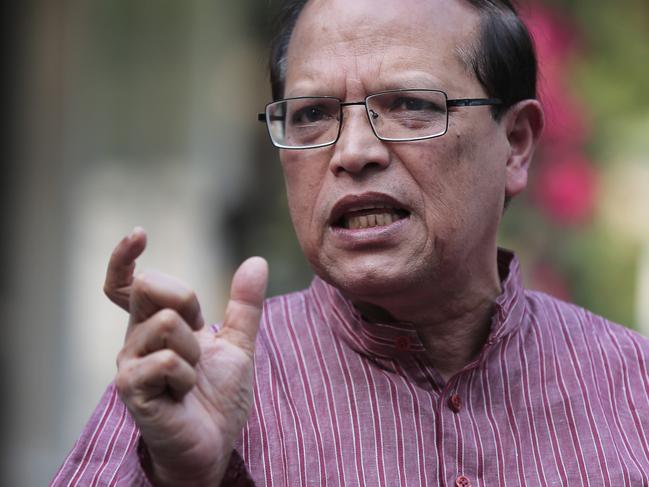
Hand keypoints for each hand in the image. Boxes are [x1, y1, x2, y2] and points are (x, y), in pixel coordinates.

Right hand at [107, 229, 267, 485]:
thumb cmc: (218, 399)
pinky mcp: (130, 386)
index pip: (127, 283)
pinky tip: (182, 395)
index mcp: (156, 324)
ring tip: (191, 379)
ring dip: (195, 352)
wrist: (214, 445)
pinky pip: (167, 359)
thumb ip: (244, 305)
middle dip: (187, 301)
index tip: (140, 233)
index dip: (125, 256)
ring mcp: (129, 361)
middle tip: (199, 340)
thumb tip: (257, 261)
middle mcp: (136, 338)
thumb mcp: (238, 345)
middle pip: (150, 285)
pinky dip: (188, 376)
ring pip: (167, 322)